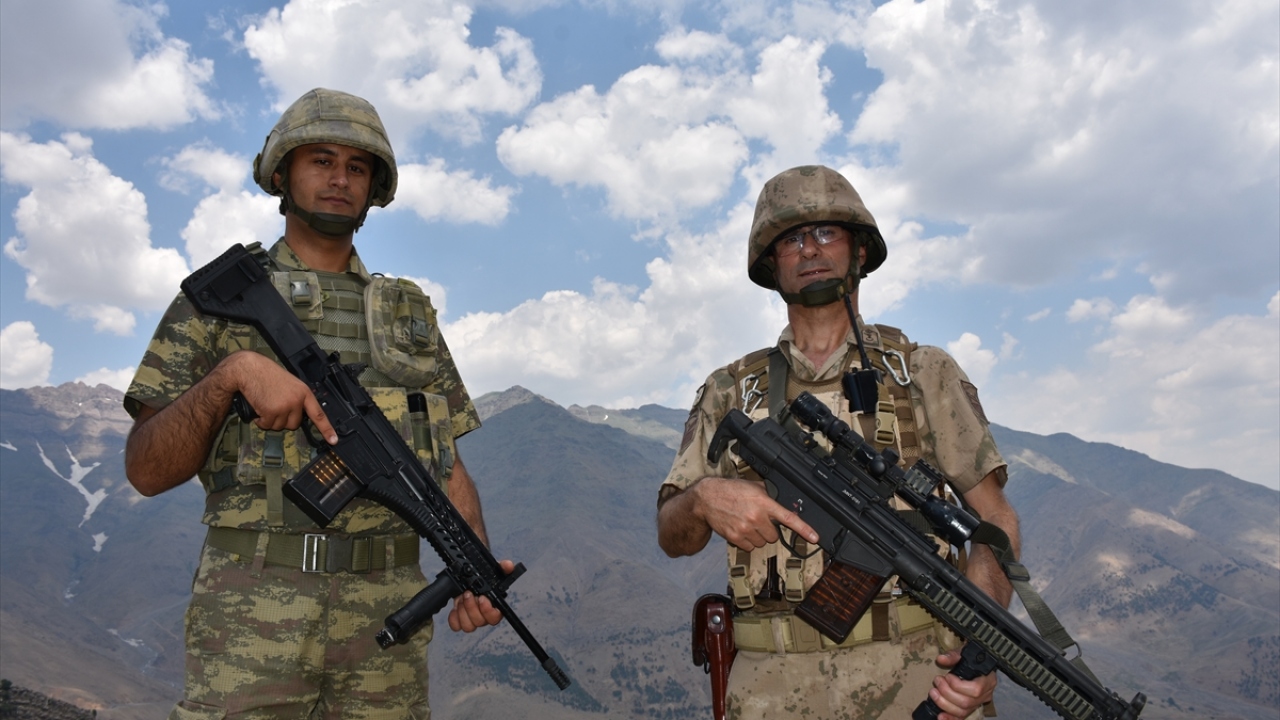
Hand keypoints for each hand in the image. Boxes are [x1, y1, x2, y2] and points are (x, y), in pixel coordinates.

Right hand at [223, 351, 336, 443]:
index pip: (318, 414)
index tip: (333, 440)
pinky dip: (261, 421)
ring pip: (279, 426)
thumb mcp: (290, 384)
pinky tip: (259, 409)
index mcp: (304, 393)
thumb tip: (298, 414)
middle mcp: (297, 401)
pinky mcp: (271, 412)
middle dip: (284, 420)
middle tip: (274, 406)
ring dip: (271, 420)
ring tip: (266, 404)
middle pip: (294, 424)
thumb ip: (297, 398)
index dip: (326, 429)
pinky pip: (267, 425)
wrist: (250, 369)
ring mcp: (284, 407)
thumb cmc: (268, 375)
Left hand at [447, 560, 514, 632]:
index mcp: (495, 607)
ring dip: (462, 611)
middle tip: (467, 593)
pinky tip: (455, 607)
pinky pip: (456, 626)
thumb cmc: (483, 577)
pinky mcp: (460, 620)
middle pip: (480, 622)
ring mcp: (472, 620)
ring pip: (468, 626)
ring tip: (461, 598)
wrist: (467, 579)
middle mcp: (484, 616)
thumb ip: (503, 567)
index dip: (488, 610)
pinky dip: (454, 618)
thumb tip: (508, 566)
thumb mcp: (494, 570)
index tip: (481, 598)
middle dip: (471, 607)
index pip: (495, 617)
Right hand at [692, 476, 818, 551]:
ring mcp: (745, 529)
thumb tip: (786, 504)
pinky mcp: (735, 538)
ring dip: (758, 536)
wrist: (708, 499)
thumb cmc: (731, 491)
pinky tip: (741, 529)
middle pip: (774, 535)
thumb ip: (770, 495)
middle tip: (759, 520)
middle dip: (769, 530)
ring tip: (747, 523)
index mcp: (764, 502)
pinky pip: (750, 547)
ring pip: (763, 543)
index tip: (815, 537)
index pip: (788, 517)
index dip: (804, 529)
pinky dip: (747, 541)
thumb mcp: (753, 487)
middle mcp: (756, 517)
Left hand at [929, 646, 996, 719]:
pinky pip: (961, 717)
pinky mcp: (970, 709)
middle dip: (947, 693)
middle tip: (937, 681)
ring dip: (944, 704)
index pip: (976, 689)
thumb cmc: (972, 657)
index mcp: (988, 680)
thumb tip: (941, 659)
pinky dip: (949, 718)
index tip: (947, 676)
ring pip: (963, 711)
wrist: (977, 662)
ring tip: (933, 692)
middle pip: (967, 702)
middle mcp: (986, 694)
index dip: (958, 685)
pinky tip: (940, 716)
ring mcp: (978, 703)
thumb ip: (954, 655)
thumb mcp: (964, 652)